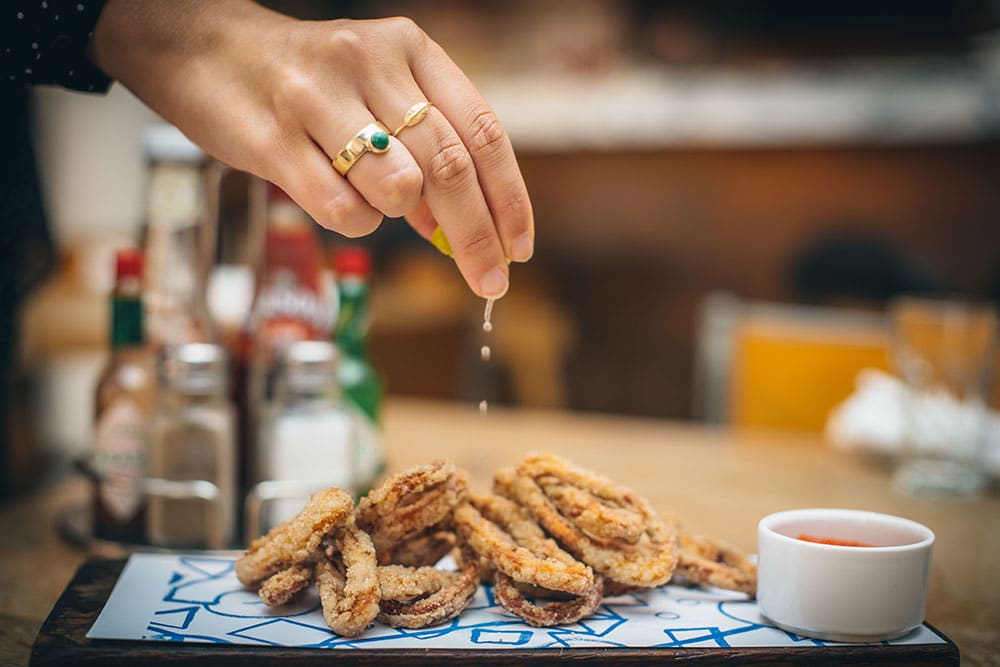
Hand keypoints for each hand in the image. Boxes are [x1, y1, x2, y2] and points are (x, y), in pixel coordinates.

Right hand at [89, 0, 532, 298]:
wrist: (206, 50)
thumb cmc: (309, 82)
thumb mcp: (378, 93)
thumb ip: (424, 150)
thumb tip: (462, 229)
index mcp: (410, 50)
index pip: (483, 132)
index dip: (509, 199)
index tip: (518, 249)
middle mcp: (369, 63)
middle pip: (449, 168)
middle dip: (476, 238)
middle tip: (490, 283)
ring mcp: (317, 97)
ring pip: (398, 191)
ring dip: (395, 215)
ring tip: (370, 195)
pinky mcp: (271, 138)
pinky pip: (341, 210)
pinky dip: (351, 222)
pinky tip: (334, 196)